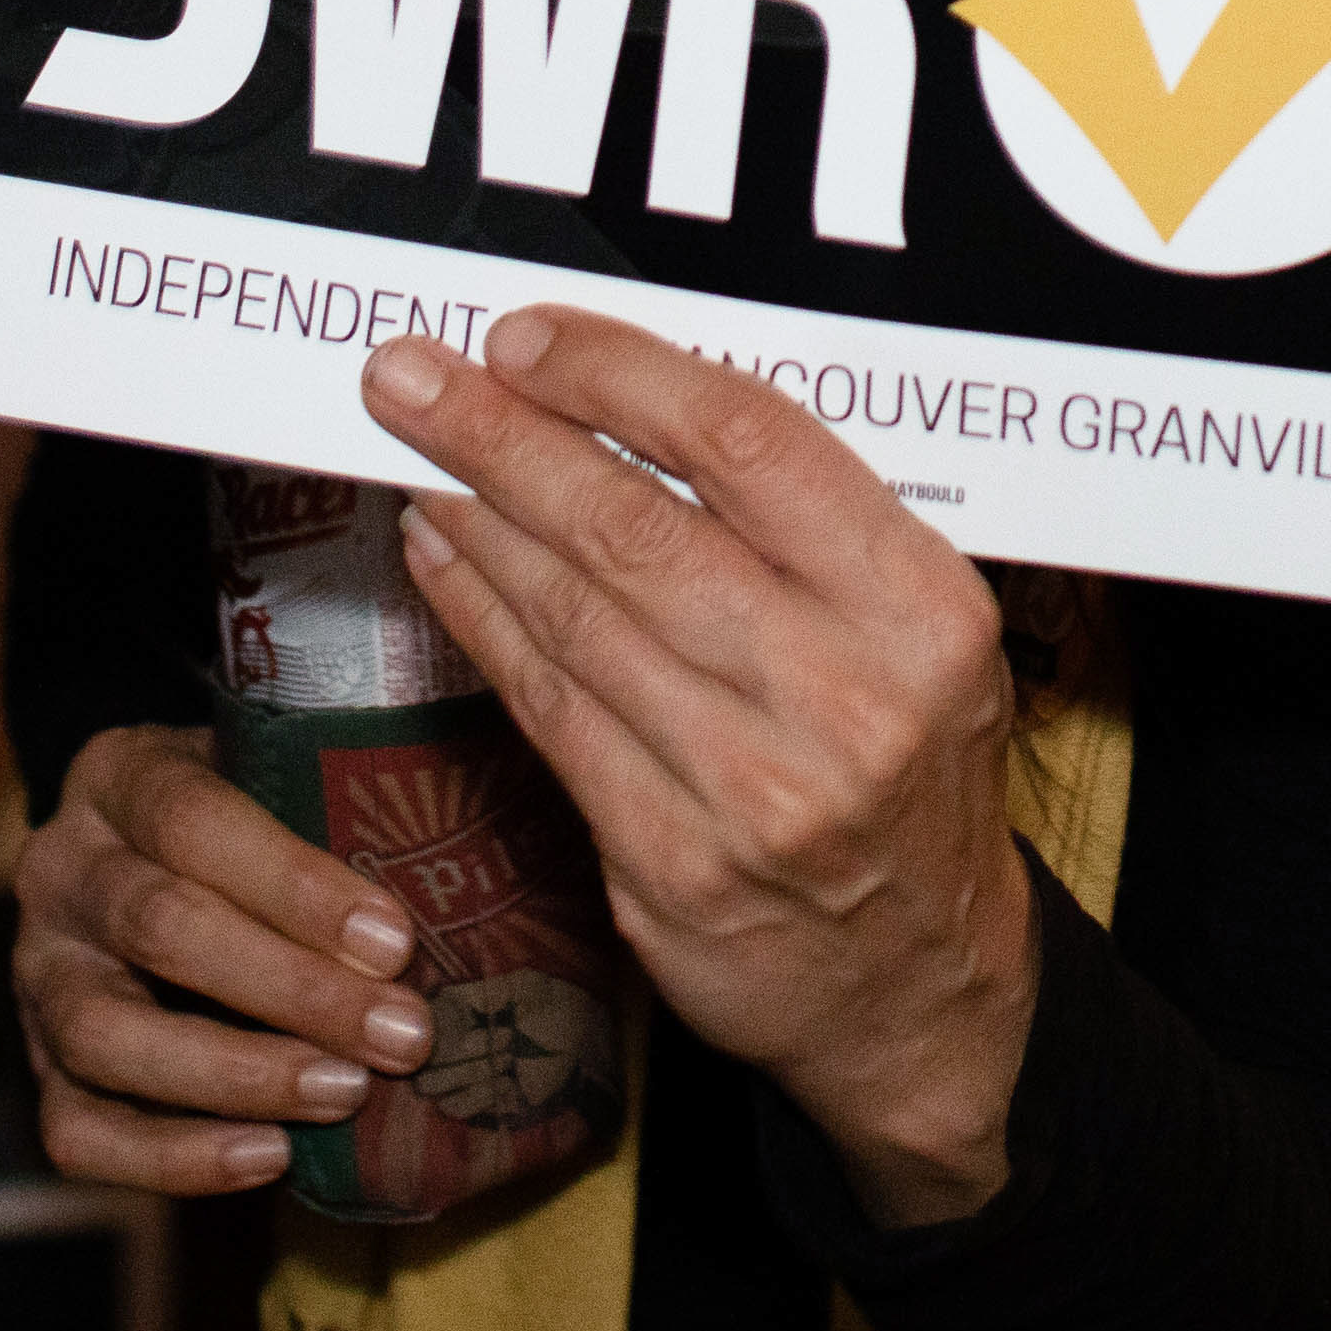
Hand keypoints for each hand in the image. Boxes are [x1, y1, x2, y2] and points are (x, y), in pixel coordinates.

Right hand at [13, 722, 434, 1198]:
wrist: (152, 861)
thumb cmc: (253, 822)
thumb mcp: (278, 778)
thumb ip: (337, 811)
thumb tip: (468, 886)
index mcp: (118, 774)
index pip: (192, 820)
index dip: (294, 886)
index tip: (394, 942)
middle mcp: (60, 869)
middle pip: (157, 928)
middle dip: (291, 991)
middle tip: (401, 1036)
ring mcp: (35, 973)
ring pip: (105, 1035)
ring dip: (236, 1075)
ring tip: (344, 1095)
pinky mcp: (36, 1066)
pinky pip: (79, 1131)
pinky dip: (172, 1159)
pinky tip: (270, 1159)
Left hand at [364, 309, 1032, 1225]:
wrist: (924, 990)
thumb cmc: (911, 772)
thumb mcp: (921, 636)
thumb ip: (811, 531)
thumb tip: (631, 400)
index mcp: (921, 609)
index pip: (751, 448)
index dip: (618, 378)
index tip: (523, 340)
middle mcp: (846, 697)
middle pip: (639, 529)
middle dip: (504, 437)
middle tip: (407, 376)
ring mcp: (753, 793)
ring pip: (578, 621)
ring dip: (477, 522)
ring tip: (412, 454)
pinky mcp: (670, 870)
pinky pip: (551, 717)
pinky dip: (484, 625)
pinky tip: (443, 562)